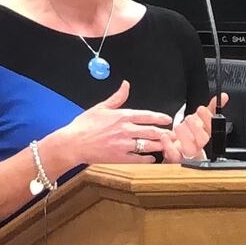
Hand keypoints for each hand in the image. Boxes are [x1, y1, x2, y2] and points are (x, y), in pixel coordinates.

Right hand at [48, 80, 174, 165]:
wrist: (72, 143)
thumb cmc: (83, 126)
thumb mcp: (100, 107)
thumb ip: (117, 98)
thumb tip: (126, 85)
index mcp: (121, 116)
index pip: (147, 115)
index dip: (160, 117)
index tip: (168, 120)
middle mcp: (125, 130)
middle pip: (151, 131)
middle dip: (165, 133)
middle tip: (173, 135)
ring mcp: (123, 145)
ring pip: (148, 145)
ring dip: (159, 145)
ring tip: (166, 146)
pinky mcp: (119, 157)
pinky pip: (139, 159)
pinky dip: (148, 159)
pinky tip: (152, 158)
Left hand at [158, 93, 229, 161]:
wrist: (180, 152)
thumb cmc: (192, 135)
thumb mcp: (202, 121)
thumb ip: (212, 108)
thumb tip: (223, 96)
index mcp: (206, 135)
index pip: (212, 128)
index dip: (207, 119)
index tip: (201, 109)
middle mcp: (198, 145)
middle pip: (203, 139)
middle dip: (196, 126)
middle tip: (189, 119)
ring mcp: (188, 153)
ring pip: (190, 148)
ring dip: (183, 135)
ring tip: (178, 127)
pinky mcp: (176, 158)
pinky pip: (174, 155)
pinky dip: (169, 145)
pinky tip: (166, 136)